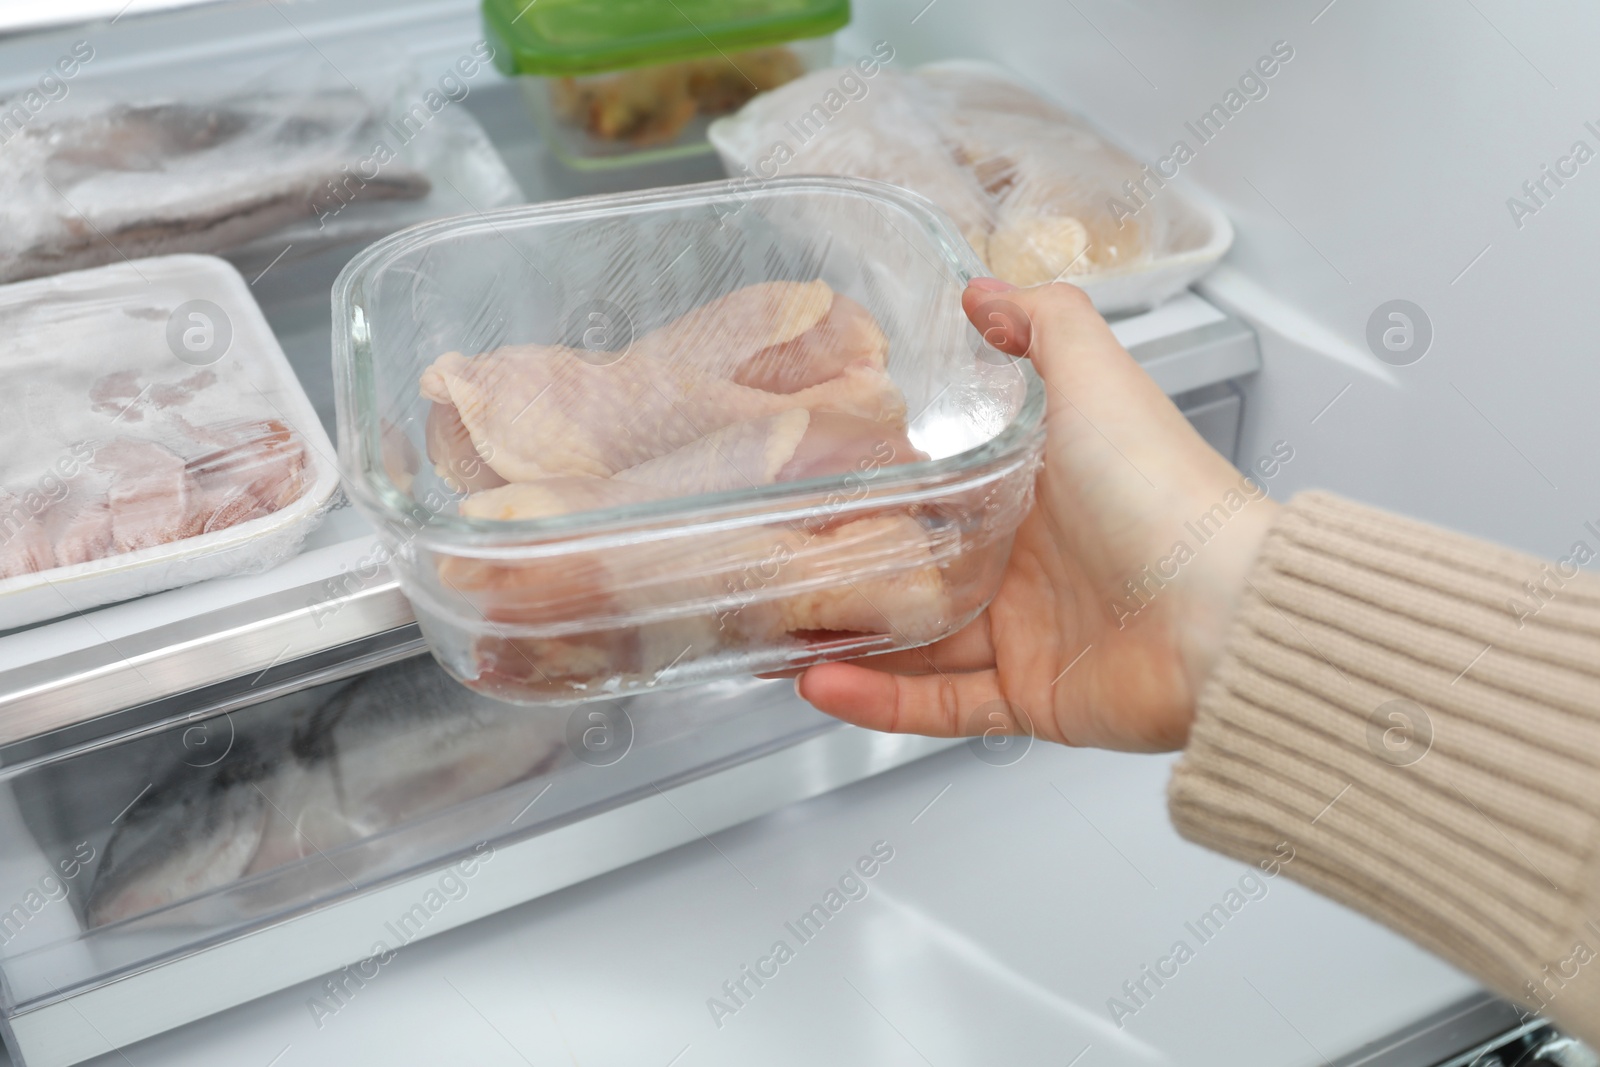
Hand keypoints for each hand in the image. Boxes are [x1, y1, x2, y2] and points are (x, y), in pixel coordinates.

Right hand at [795, 280, 1277, 751]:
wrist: (1225, 615)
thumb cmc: (1166, 493)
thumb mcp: (1097, 379)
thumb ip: (1044, 324)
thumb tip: (985, 288)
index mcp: (1040, 488)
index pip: (940, 486)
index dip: (876, 484)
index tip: (809, 479)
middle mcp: (1031, 561)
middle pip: (916, 568)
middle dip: (845, 571)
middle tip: (774, 565)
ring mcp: (1029, 634)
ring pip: (914, 643)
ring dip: (845, 642)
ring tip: (773, 636)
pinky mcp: (1031, 697)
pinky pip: (941, 707)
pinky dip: (879, 703)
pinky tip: (820, 686)